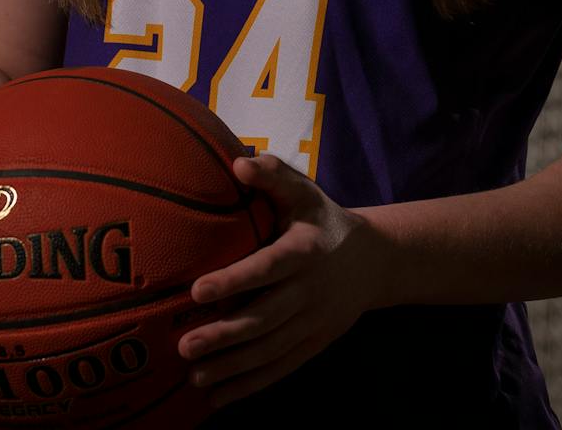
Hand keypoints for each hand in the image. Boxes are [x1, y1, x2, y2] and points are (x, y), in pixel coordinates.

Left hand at [175, 154, 393, 409]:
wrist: (376, 261)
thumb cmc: (324, 221)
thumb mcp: (305, 192)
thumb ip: (273, 176)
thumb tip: (238, 164)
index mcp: (305, 251)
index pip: (268, 268)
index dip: (235, 280)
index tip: (199, 290)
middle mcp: (310, 290)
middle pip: (265, 317)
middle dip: (224, 335)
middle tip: (185, 346)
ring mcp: (314, 322)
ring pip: (270, 349)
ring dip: (232, 366)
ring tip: (196, 376)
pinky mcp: (315, 343)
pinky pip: (281, 368)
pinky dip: (251, 385)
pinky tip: (219, 397)